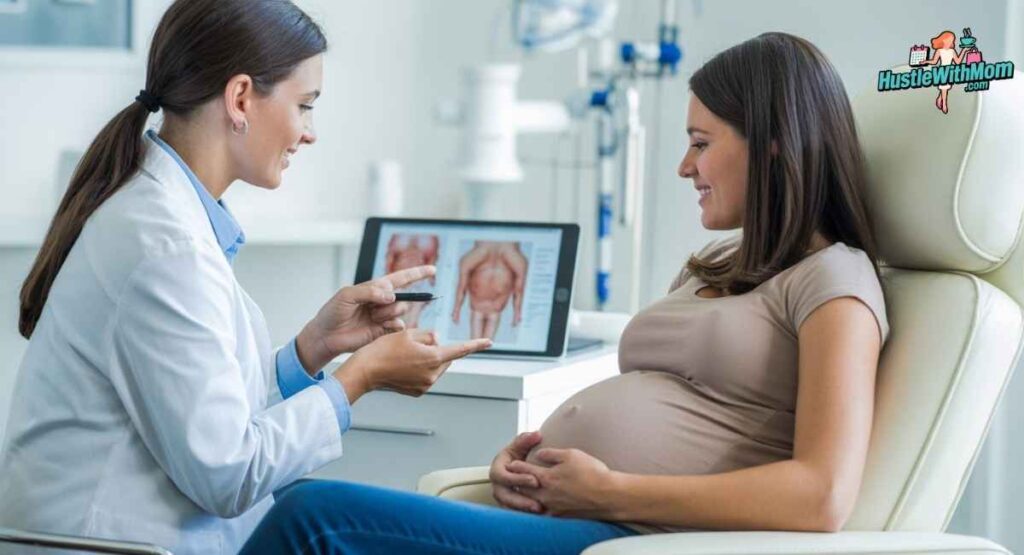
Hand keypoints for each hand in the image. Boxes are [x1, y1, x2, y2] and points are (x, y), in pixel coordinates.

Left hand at [297, 266, 435, 372]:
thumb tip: (391, 295)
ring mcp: (383, 316)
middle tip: (373, 307)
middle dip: (390, 301)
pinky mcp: (383, 331)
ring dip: (386, 313)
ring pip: (400, 310)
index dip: (417, 274)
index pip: (400, 278)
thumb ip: (370, 291)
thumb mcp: (347, 295)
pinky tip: (378, 326)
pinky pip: (398, 326)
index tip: (432, 270)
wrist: (326, 337)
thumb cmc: (332, 313)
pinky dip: (392, 324)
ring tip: (370, 317)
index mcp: (374, 288)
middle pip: (402, 297)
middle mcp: (382, 301)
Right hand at [333, 329, 491, 402]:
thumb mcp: (408, 333)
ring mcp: (425, 385)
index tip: (489, 342)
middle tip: (415, 344)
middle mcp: (432, 375)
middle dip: (437, 349)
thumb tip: (438, 341)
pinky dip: (421, 368)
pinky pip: (427, 376)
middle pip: (446, 357)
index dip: (476, 344)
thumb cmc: (384, 349)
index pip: (460, 350)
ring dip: (429, 359)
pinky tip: (404, 365)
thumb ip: (429, 335)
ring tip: (405, 355)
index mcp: (433, 358)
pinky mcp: (418, 392)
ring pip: (436, 366)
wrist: (366, 371)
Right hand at [489, 432, 543, 512]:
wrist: (521, 464)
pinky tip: (540, 515)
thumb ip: (527, 439)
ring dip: (523, 510)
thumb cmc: (520, 453)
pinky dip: (524, 515)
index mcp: (497, 468)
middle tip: (537, 504)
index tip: (534, 480)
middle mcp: (497, 484)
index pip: (502, 475)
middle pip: (503, 495)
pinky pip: (514, 513)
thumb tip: (536, 435)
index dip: (517, 479)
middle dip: (520, 501)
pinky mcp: (509, 505)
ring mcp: (502, 496)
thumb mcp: (521, 444)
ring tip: (540, 511)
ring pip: (508, 507)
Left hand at [507, 448, 619, 519]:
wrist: (608, 495)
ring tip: (522, 492)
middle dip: (518, 481)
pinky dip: (538, 509)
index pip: (526, 470)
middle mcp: (547, 494)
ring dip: (526, 496)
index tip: (512, 463)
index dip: (517, 466)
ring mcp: (554, 507)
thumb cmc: (592, 472)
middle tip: (511, 478)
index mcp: (547, 477)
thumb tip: (539, 454)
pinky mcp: (562, 516)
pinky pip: (544, 513)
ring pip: (532, 502)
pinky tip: (539, 507)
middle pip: (525, 488)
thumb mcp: (571, 455)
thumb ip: (552, 454)